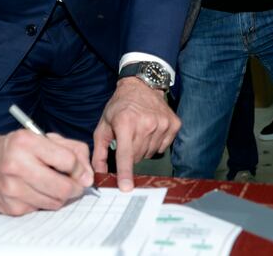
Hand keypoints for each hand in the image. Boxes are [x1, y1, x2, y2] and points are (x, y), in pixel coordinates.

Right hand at [0, 127, 92, 215]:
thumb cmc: (13, 148)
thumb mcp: (41, 137)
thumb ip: (71, 149)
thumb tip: (87, 174)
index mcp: (26, 142)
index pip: (68, 161)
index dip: (79, 168)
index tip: (80, 171)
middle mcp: (16, 165)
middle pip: (64, 187)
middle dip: (75, 188)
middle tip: (74, 184)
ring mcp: (11, 188)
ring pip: (54, 202)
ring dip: (60, 196)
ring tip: (53, 185)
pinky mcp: (9, 207)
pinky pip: (39, 210)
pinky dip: (42, 202)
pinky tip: (34, 191)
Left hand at [91, 77, 180, 191]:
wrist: (141, 85)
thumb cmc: (119, 106)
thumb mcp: (103, 125)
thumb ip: (99, 152)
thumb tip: (98, 174)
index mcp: (125, 123)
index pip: (125, 154)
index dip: (125, 173)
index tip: (126, 188)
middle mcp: (146, 123)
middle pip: (138, 157)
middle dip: (130, 154)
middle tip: (127, 139)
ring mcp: (162, 123)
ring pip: (150, 153)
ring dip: (143, 148)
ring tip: (139, 132)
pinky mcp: (174, 124)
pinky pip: (163, 147)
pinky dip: (156, 143)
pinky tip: (151, 130)